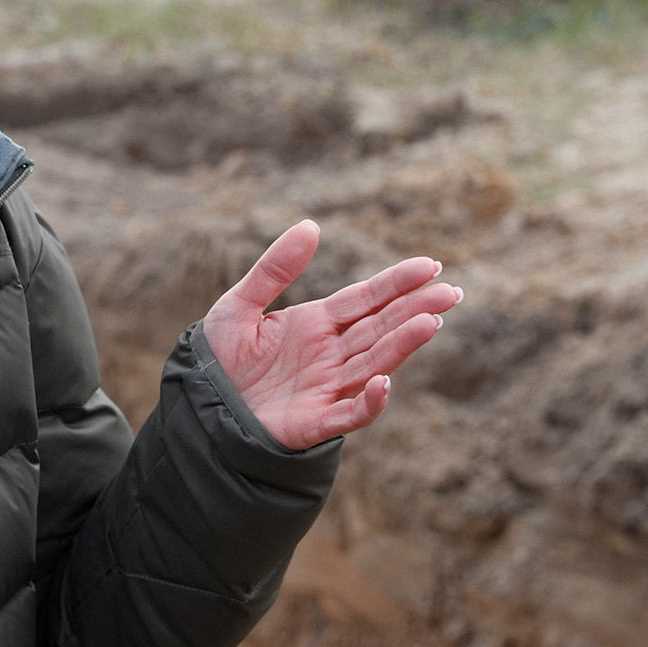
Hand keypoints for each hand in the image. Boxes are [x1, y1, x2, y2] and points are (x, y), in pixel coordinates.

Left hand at [201, 220, 461, 450]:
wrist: (196, 406)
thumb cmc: (218, 359)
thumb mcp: (239, 305)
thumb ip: (274, 269)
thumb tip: (311, 225)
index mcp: (316, 323)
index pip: (366, 299)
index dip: (398, 283)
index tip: (431, 266)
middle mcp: (330, 353)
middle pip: (381, 328)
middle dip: (416, 310)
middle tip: (452, 293)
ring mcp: (326, 387)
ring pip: (374, 363)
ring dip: (402, 345)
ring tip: (430, 322)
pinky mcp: (315, 421)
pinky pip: (349, 413)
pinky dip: (369, 401)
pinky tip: (384, 381)